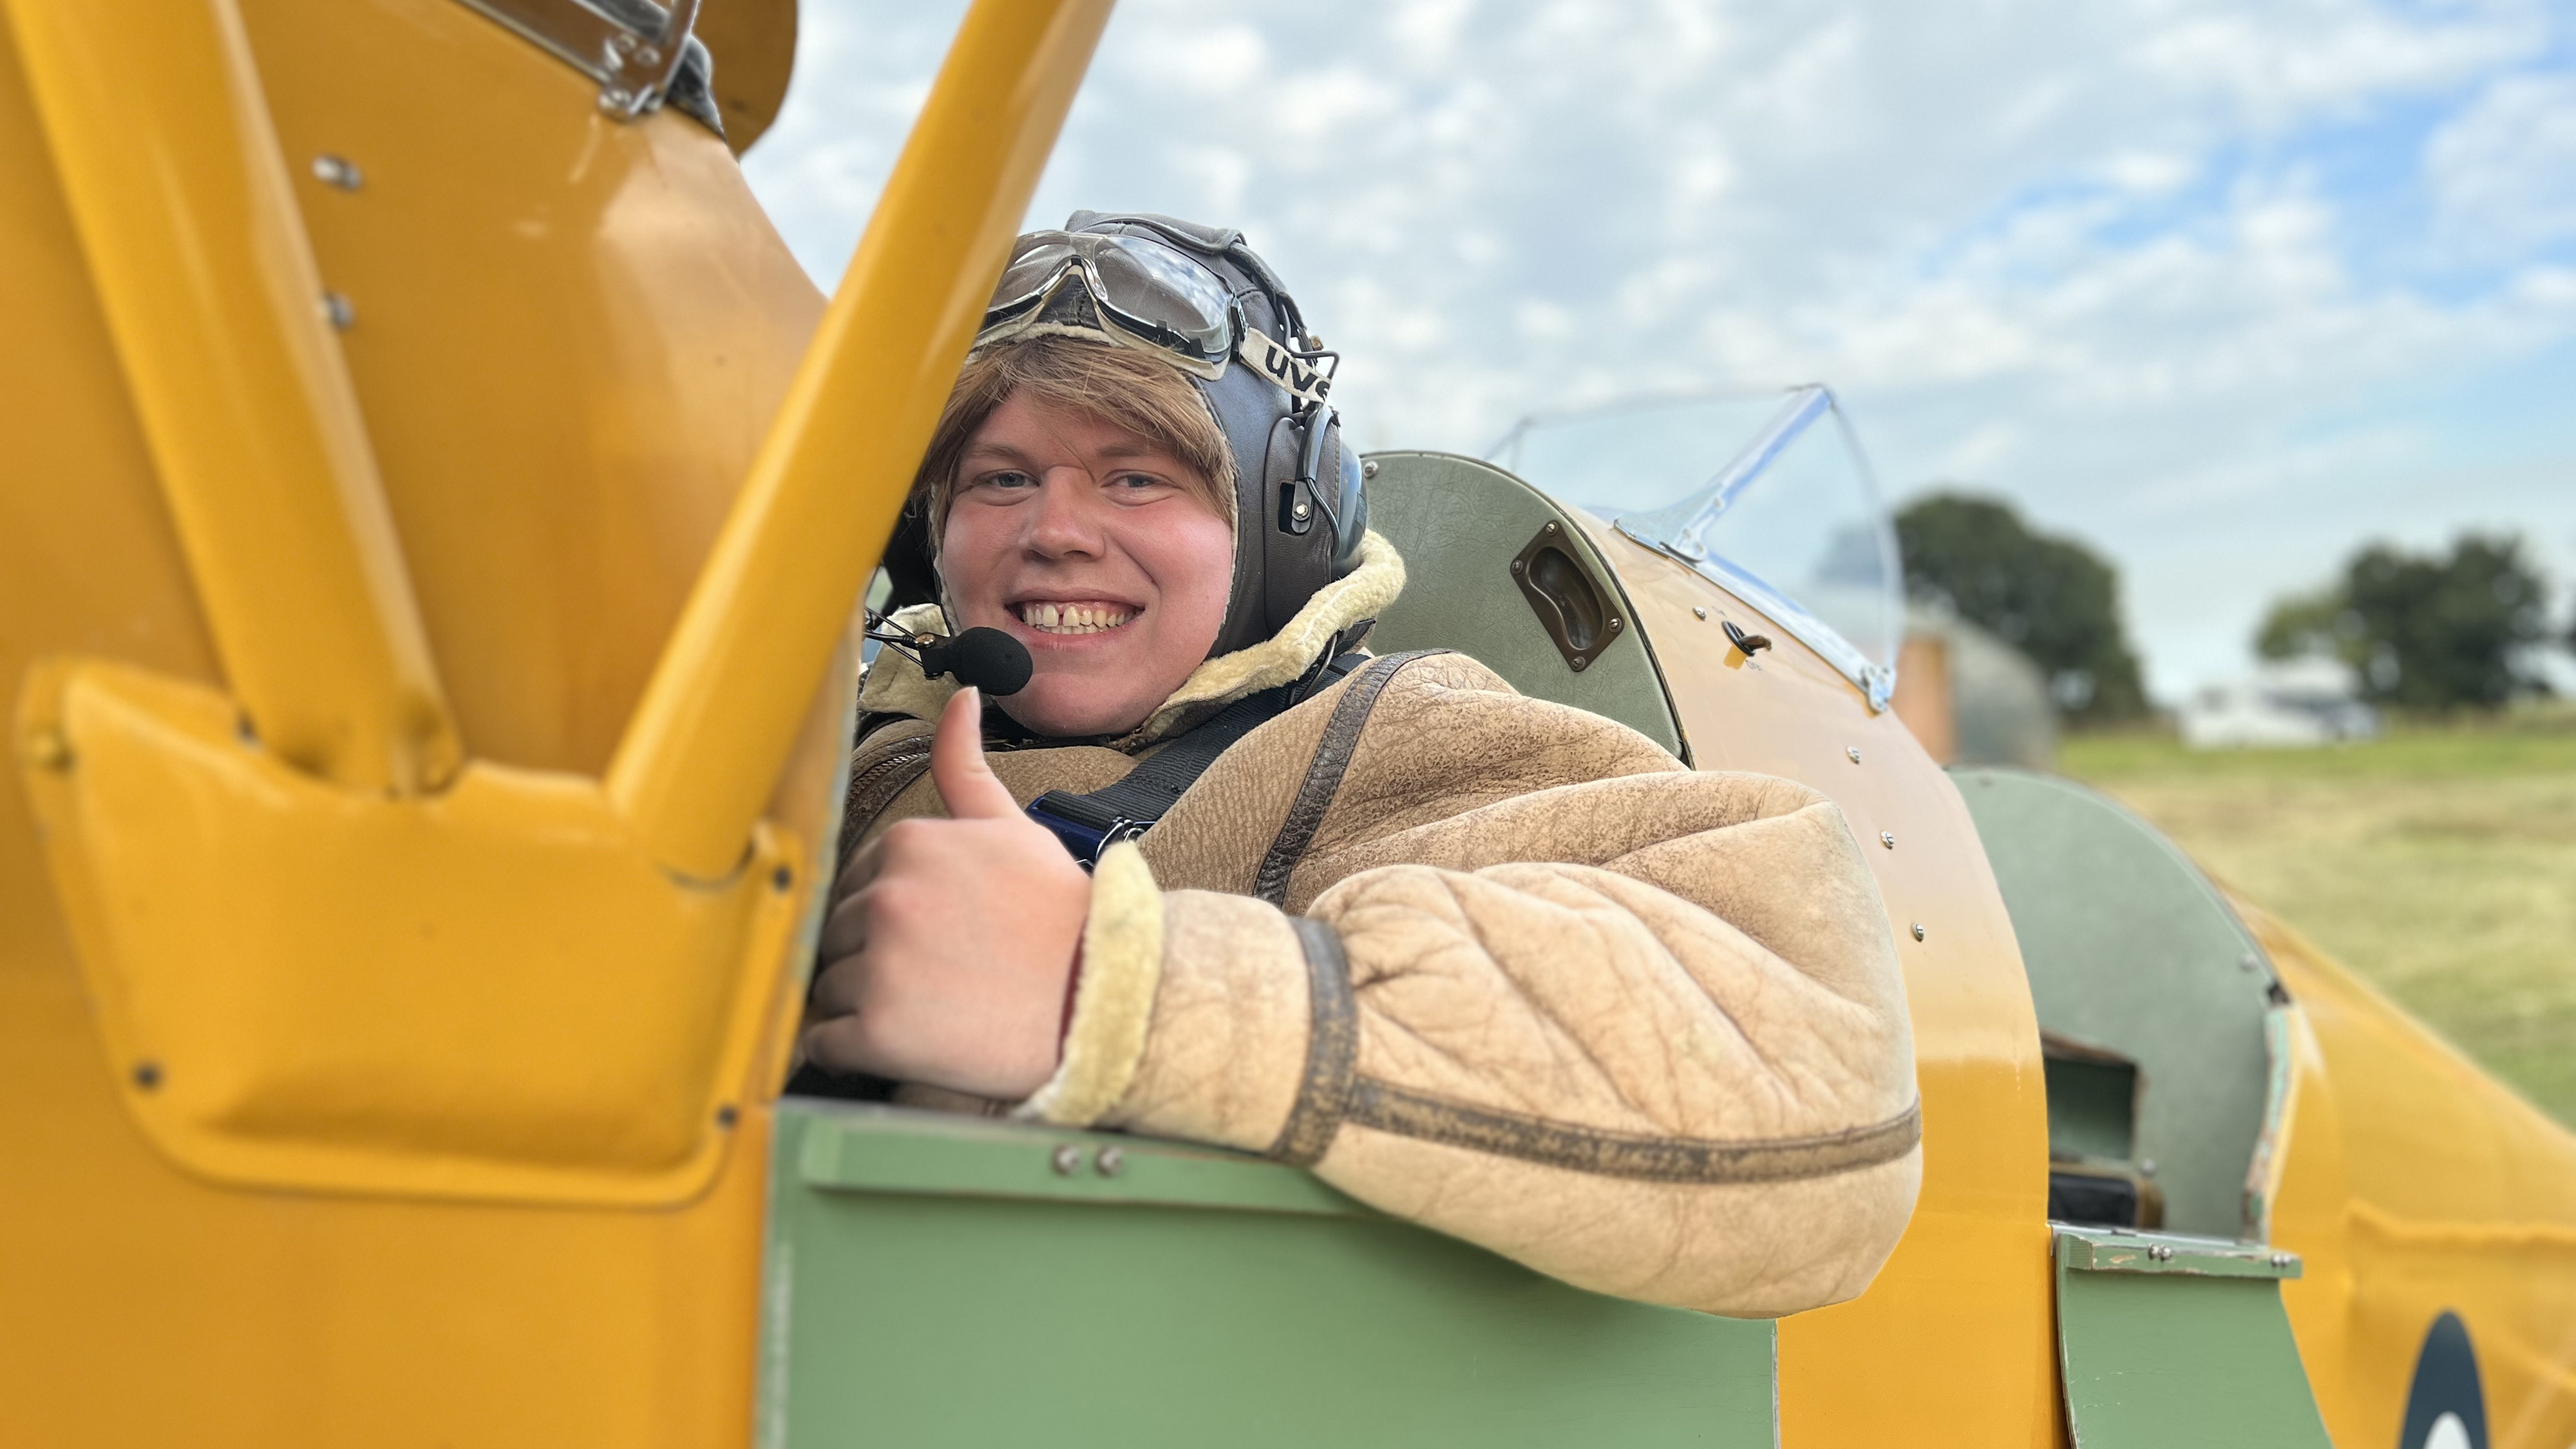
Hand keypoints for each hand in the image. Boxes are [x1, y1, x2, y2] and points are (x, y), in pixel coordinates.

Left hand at [801, 688, 1092, 1098]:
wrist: (1102, 1000)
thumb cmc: (1060, 919)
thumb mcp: (1015, 829)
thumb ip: (968, 766)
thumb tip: (962, 696)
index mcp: (908, 843)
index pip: (856, 883)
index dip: (893, 914)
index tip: (940, 934)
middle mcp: (886, 898)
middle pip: (838, 934)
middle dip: (875, 957)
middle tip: (942, 975)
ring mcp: (879, 965)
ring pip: (828, 987)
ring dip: (864, 1004)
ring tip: (933, 1009)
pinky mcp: (879, 1032)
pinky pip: (824, 1043)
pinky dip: (849, 1050)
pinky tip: (904, 1041)